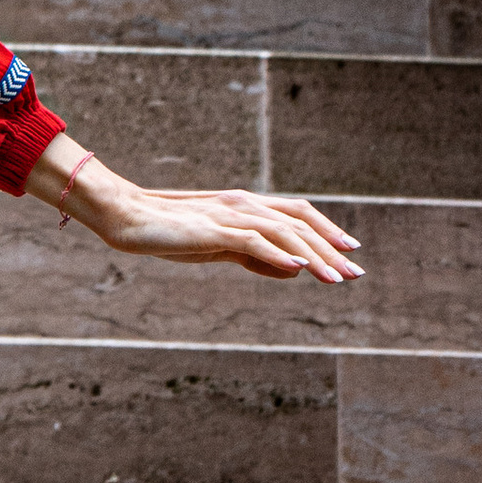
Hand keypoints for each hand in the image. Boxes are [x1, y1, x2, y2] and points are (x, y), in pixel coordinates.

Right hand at [24, 138, 361, 282]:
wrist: (125, 218)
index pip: (295, 214)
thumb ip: (255, 258)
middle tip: (356, 271)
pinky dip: (277, 253)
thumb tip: (294, 269)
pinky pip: (252, 241)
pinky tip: (298, 266)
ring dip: (313, 255)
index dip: (326, 229)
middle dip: (330, 247)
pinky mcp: (211, 230)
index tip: (350, 250)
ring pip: (282, 232)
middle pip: (297, 222)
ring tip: (336, 277)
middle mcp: (242, 205)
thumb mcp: (218, 248)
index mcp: (244, 207)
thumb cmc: (167, 232)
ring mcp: (227, 215)